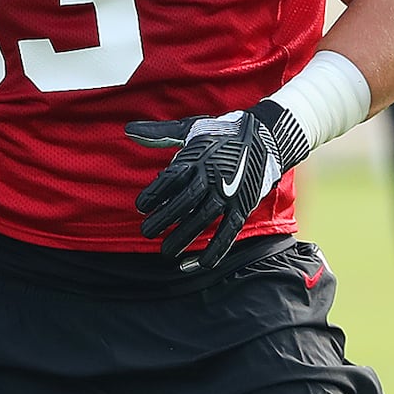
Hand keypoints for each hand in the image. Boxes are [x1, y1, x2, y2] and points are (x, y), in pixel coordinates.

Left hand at [125, 109, 283, 271]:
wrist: (266, 135)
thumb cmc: (221, 133)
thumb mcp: (189, 129)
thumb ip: (159, 134)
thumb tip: (128, 130)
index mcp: (197, 158)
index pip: (171, 179)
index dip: (155, 194)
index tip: (140, 207)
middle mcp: (212, 177)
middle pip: (184, 202)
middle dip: (164, 219)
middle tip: (146, 233)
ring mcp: (229, 193)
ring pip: (204, 219)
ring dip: (185, 236)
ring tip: (166, 251)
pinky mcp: (243, 205)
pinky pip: (229, 231)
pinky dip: (216, 249)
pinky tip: (200, 264)